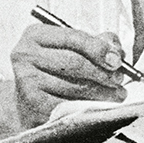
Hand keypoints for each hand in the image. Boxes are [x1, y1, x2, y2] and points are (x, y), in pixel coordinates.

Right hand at [10, 24, 127, 127]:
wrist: (24, 100)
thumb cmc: (55, 68)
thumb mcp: (71, 48)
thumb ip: (96, 43)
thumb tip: (115, 52)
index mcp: (36, 35)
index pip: (74, 38)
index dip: (99, 49)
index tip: (117, 61)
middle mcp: (25, 55)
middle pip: (75, 64)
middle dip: (103, 73)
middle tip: (119, 80)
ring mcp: (26, 82)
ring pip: (74, 88)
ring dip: (101, 93)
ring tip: (117, 95)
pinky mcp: (31, 106)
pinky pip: (67, 107)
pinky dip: (88, 107)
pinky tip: (100, 107)